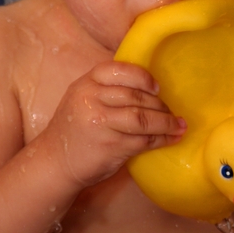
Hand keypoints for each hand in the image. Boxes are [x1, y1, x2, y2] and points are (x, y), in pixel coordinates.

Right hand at [42, 61, 185, 187]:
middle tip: (172, 111)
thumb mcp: (82, 98)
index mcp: (86, 83)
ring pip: (143, 118)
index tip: (157, 87)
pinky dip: (162, 139)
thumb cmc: (75, 128)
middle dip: (159, 104)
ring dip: (166, 122)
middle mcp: (91, 99)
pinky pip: (143, 140)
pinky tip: (172, 139)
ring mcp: (100, 123)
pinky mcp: (110, 146)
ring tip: (179, 125)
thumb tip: (149, 87)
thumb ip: (107, 88)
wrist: (54, 161)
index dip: (143, 78)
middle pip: (136, 96)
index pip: (120, 70)